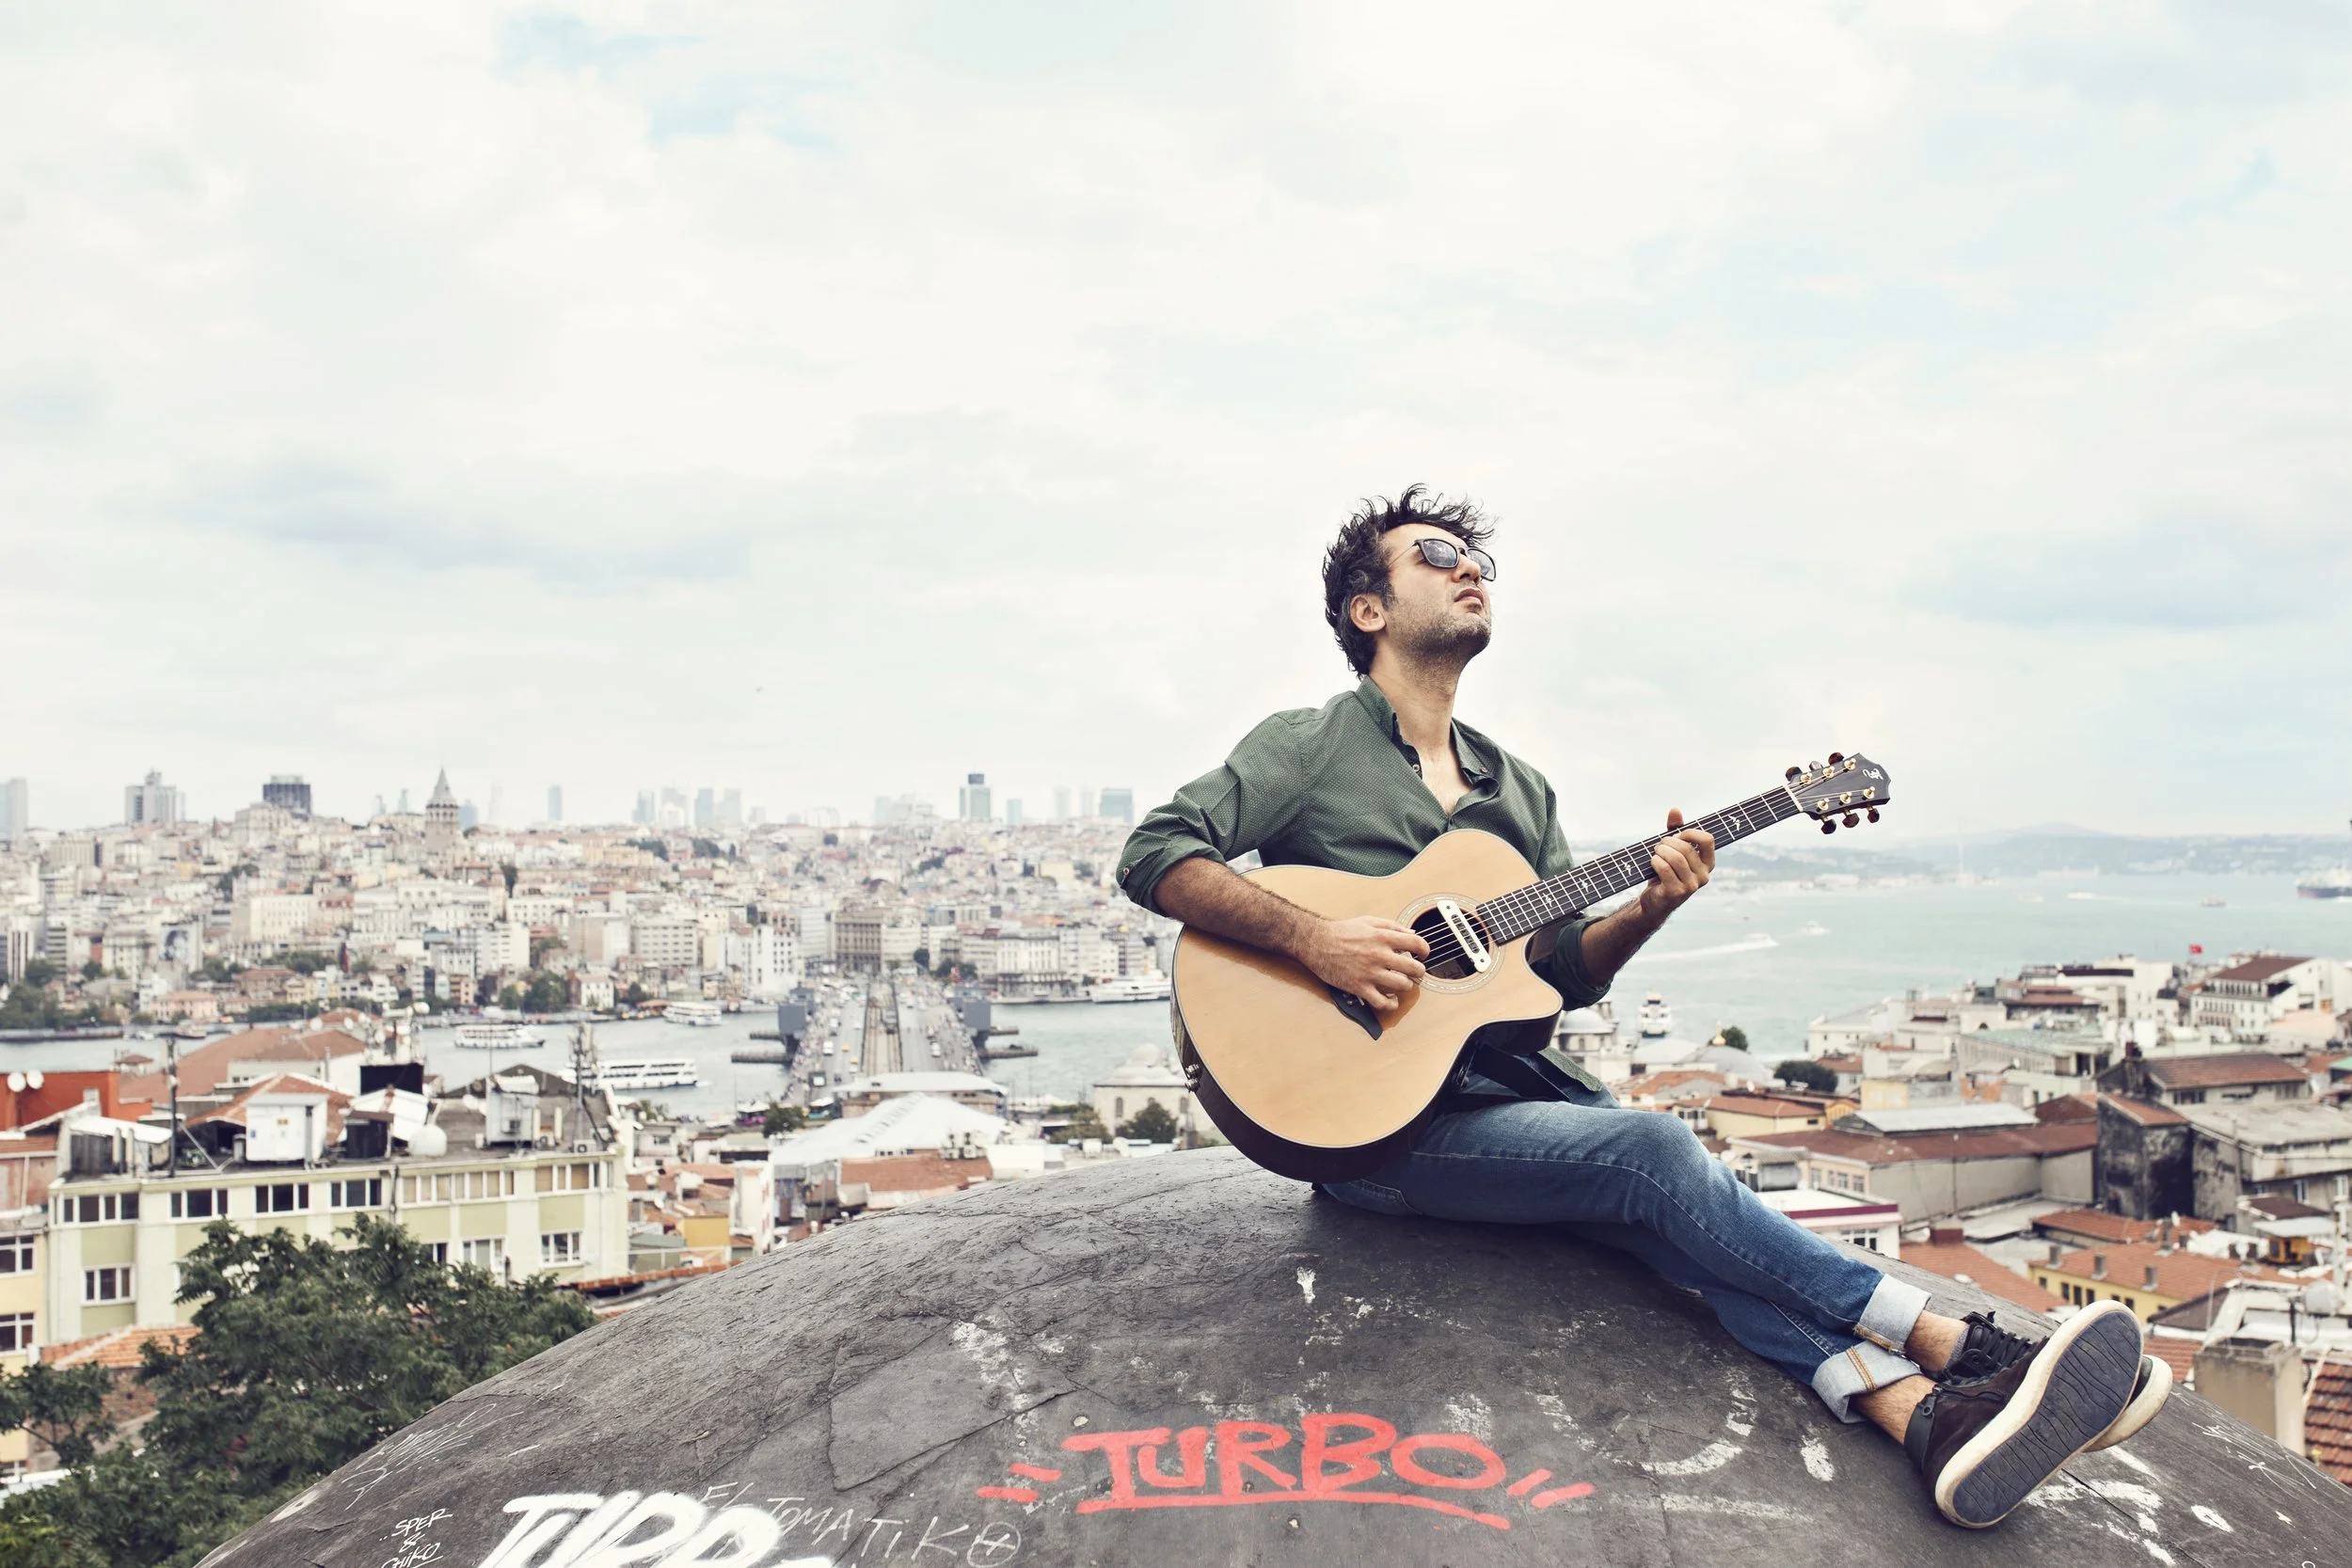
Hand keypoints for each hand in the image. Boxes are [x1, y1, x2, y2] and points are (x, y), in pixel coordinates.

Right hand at [1302, 915, 1429, 1013]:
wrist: (1316, 942)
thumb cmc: (1341, 931)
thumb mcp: (1368, 921)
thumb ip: (1392, 925)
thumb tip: (1411, 932)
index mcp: (1383, 937)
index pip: (1417, 943)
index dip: (1425, 949)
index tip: (1423, 954)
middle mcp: (1379, 955)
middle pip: (1414, 968)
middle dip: (1419, 971)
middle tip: (1415, 972)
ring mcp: (1370, 973)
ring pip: (1402, 986)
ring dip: (1406, 986)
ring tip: (1401, 983)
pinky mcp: (1359, 987)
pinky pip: (1382, 1002)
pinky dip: (1391, 1004)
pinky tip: (1391, 1000)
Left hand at [1637, 808, 1714, 922]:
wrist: (1654, 901)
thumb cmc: (1665, 872)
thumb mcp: (1671, 850)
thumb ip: (1674, 830)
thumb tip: (1675, 810)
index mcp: (1707, 863)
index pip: (1708, 840)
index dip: (1690, 832)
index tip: (1677, 834)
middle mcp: (1703, 876)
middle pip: (1686, 848)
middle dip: (1667, 842)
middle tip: (1659, 845)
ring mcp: (1691, 886)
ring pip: (1675, 858)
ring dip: (1660, 851)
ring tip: (1655, 852)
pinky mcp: (1676, 893)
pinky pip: (1665, 869)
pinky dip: (1655, 861)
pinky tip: (1653, 862)